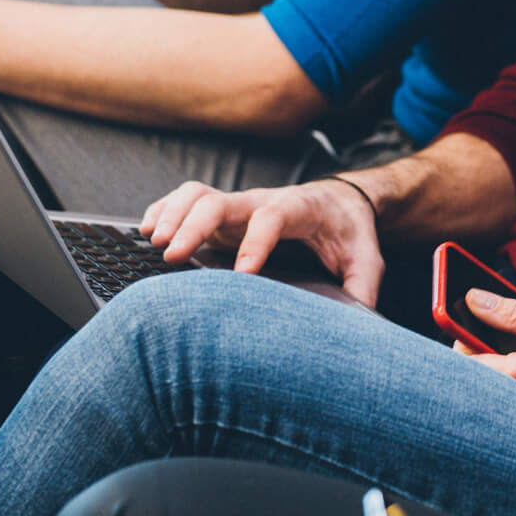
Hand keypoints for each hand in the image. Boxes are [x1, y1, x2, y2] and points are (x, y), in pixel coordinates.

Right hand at [138, 175, 383, 305]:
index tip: (242, 273)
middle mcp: (262, 202)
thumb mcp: (367, 255)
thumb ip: (364, 284)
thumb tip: (361, 321)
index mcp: (299, 209)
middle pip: (222, 201)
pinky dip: (163, 210)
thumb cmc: (349, 230)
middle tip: (173, 256)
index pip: (273, 217)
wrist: (342, 200)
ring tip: (155, 243)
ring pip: (197, 194)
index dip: (256, 242)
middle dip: (194, 225)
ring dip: (173, 215)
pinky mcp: (223, 214)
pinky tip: (148, 231)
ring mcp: (238, 207)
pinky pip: (185, 199)